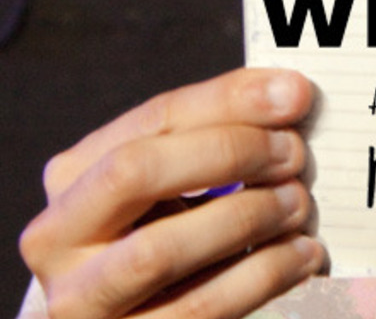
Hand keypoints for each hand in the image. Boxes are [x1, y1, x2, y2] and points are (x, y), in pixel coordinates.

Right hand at [19, 68, 325, 318]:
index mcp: (74, 175)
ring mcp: (81, 299)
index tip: (294, 94)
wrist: (140, 312)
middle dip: (229, 152)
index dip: (230, 100)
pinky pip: (199, 309)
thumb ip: (220, 132)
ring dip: (247, 217)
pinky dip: (263, 275)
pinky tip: (302, 255)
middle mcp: (59, 237)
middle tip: (293, 153)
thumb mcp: (178, 179)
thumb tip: (288, 93)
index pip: (154, 118)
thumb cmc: (172, 234)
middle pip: (137, 172)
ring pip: (159, 249)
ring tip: (298, 202)